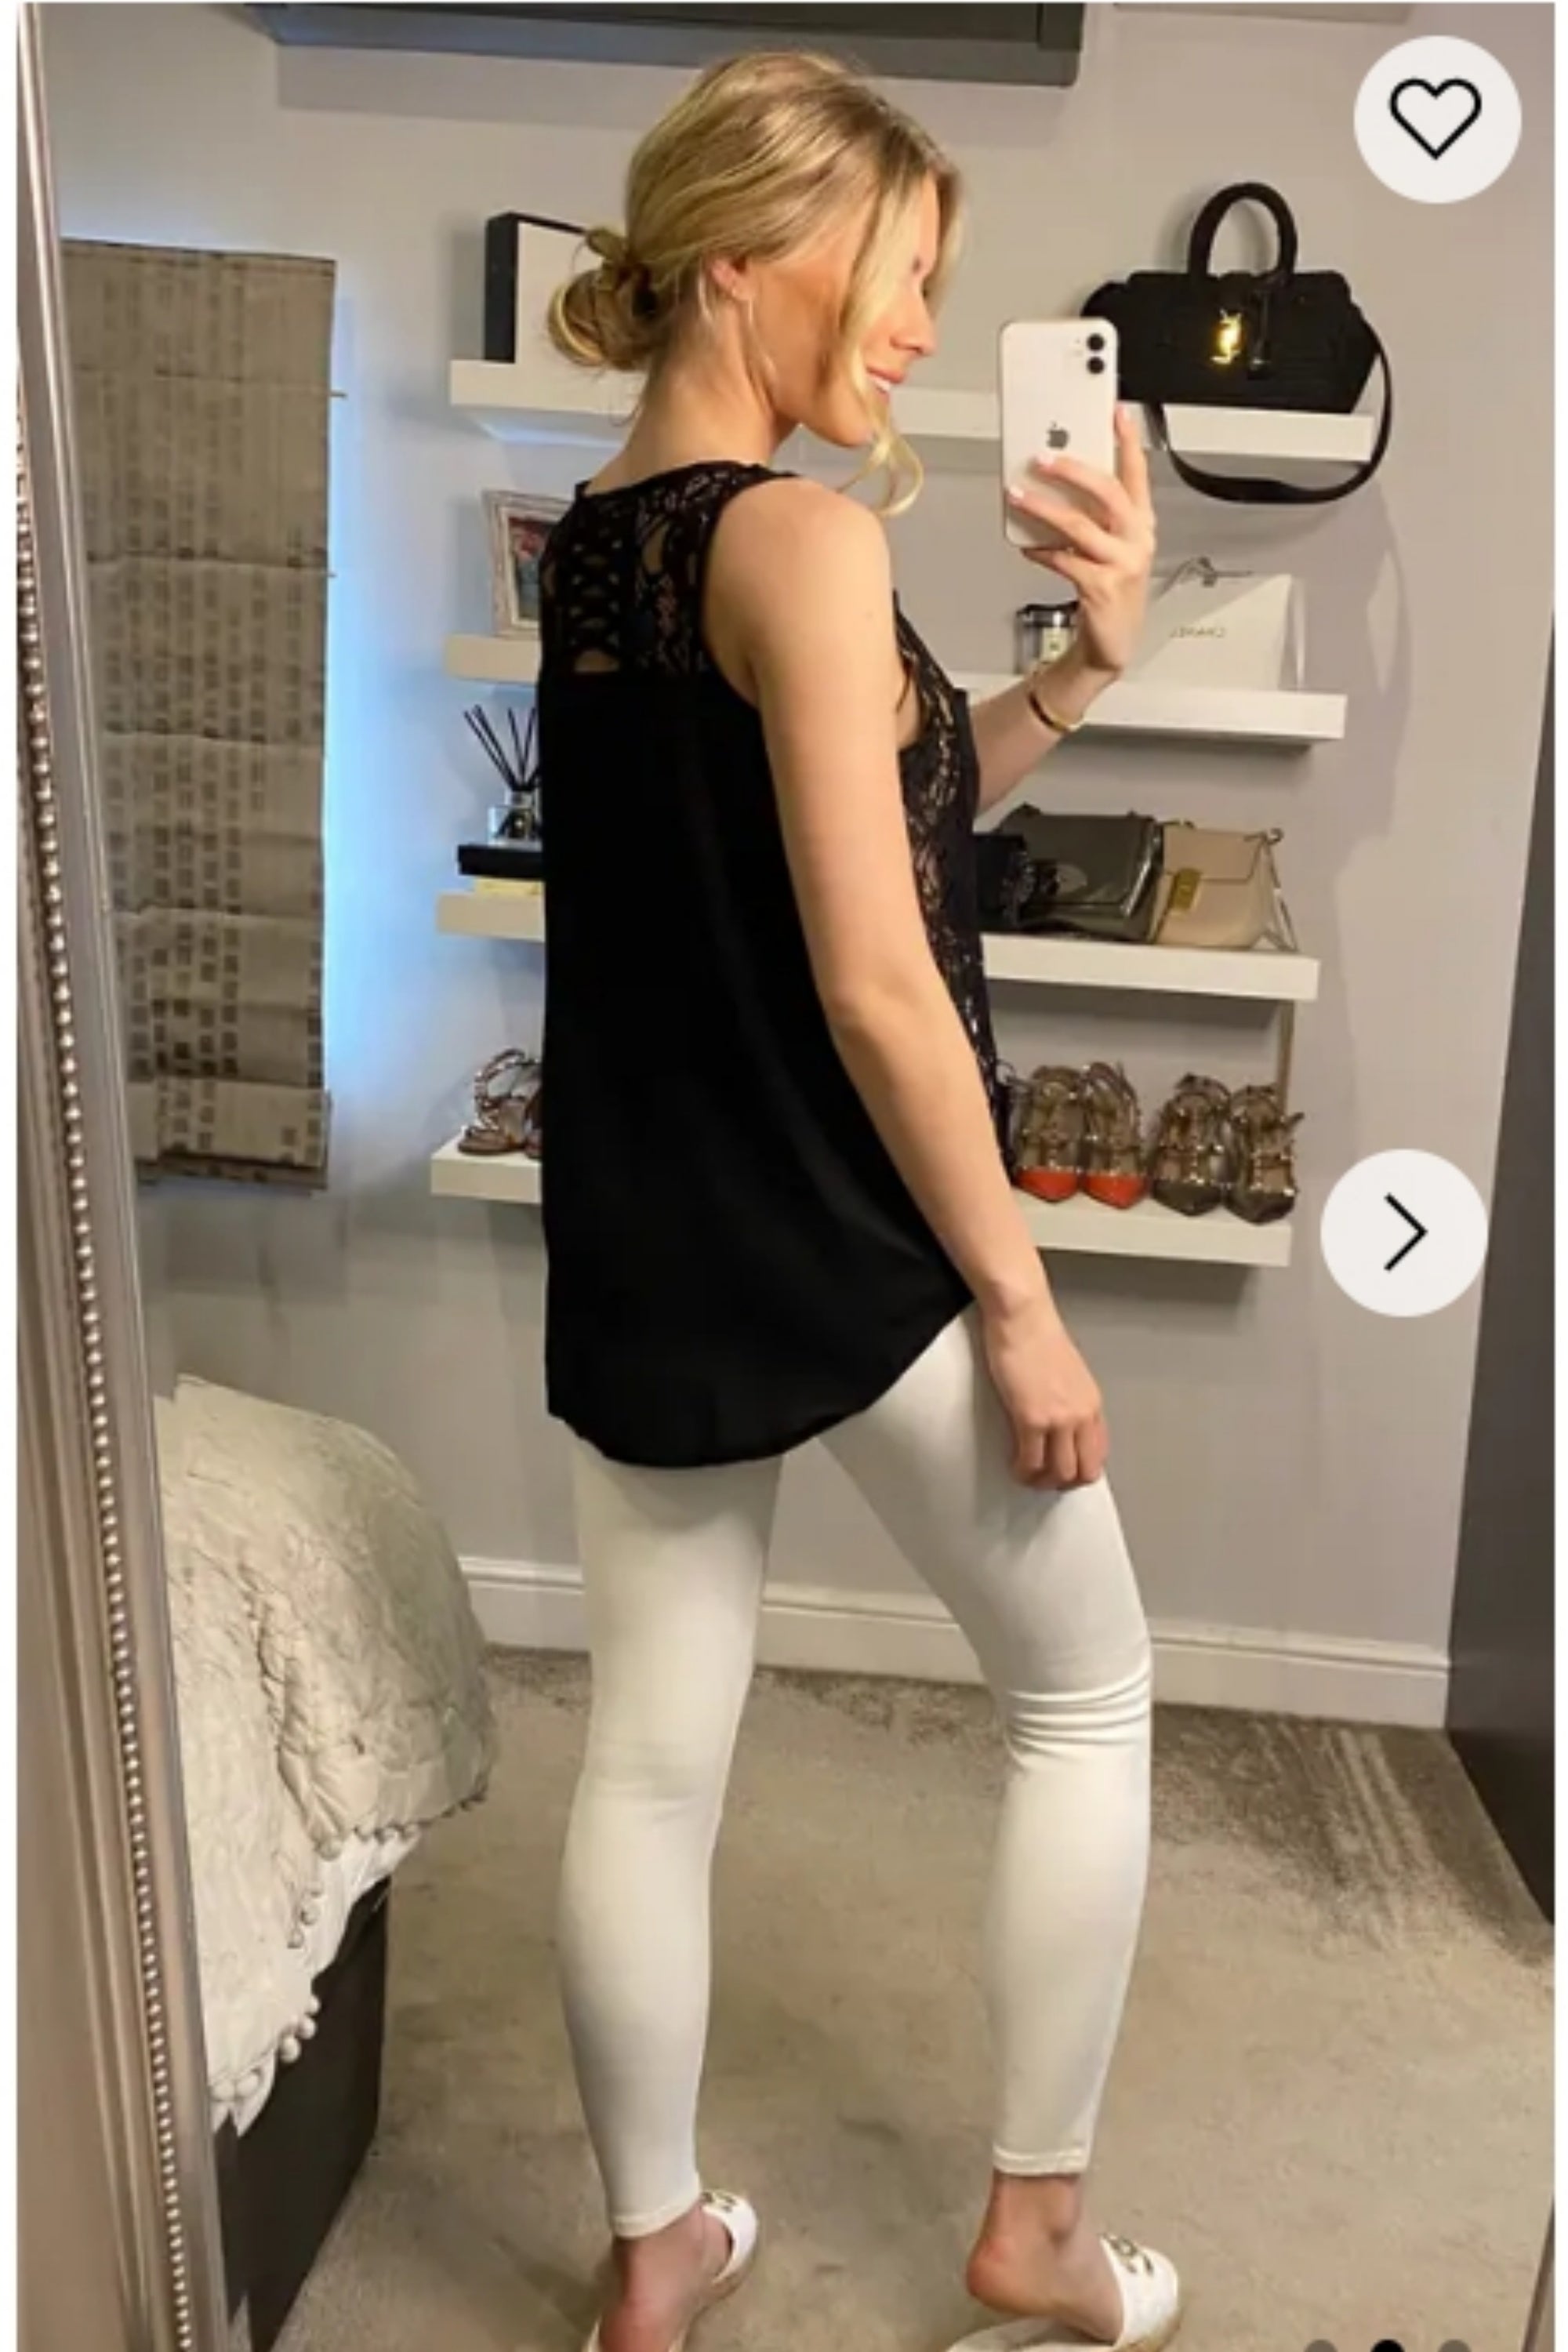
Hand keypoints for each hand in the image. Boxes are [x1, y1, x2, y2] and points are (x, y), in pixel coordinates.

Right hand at [981, 1293, 1108, 1489]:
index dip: (1080, 1470)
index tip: (1063, 1472)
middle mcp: (1081, 1415)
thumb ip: (1070, 1401)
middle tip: (1044, 1481)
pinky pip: (1030, 1462)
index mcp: (1092, 1404)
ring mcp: (1058, 1420)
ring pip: (1059, 1473)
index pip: (1098, 1454)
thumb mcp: (1068, 1374)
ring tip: (1027, 1475)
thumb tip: (1060, 1422)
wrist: (1023, 1318)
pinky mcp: (1031, 1419)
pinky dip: (1022, 1472)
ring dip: (1041, 1481)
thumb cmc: (1038, 1336)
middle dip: (1063, 1483)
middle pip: (1084, 1471)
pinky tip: (1014, 1467)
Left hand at [1007, 404, 1156, 680]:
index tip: (1115, 411)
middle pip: (1107, 491)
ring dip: (1044, 508)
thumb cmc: (1109, 591)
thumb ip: (1090, 517)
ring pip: (1080, 525)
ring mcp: (1121, 564)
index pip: (1136, 472)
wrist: (1113, 644)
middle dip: (1072, 470)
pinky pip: (1065, 561)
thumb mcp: (1107, 547)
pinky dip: (1043, 551)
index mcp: (1140, 523)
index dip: (1127, 440)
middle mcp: (1136, 539)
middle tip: (1042, 457)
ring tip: (1018, 495)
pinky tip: (1028, 546)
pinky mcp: (1102, 588)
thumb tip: (1051, 485)